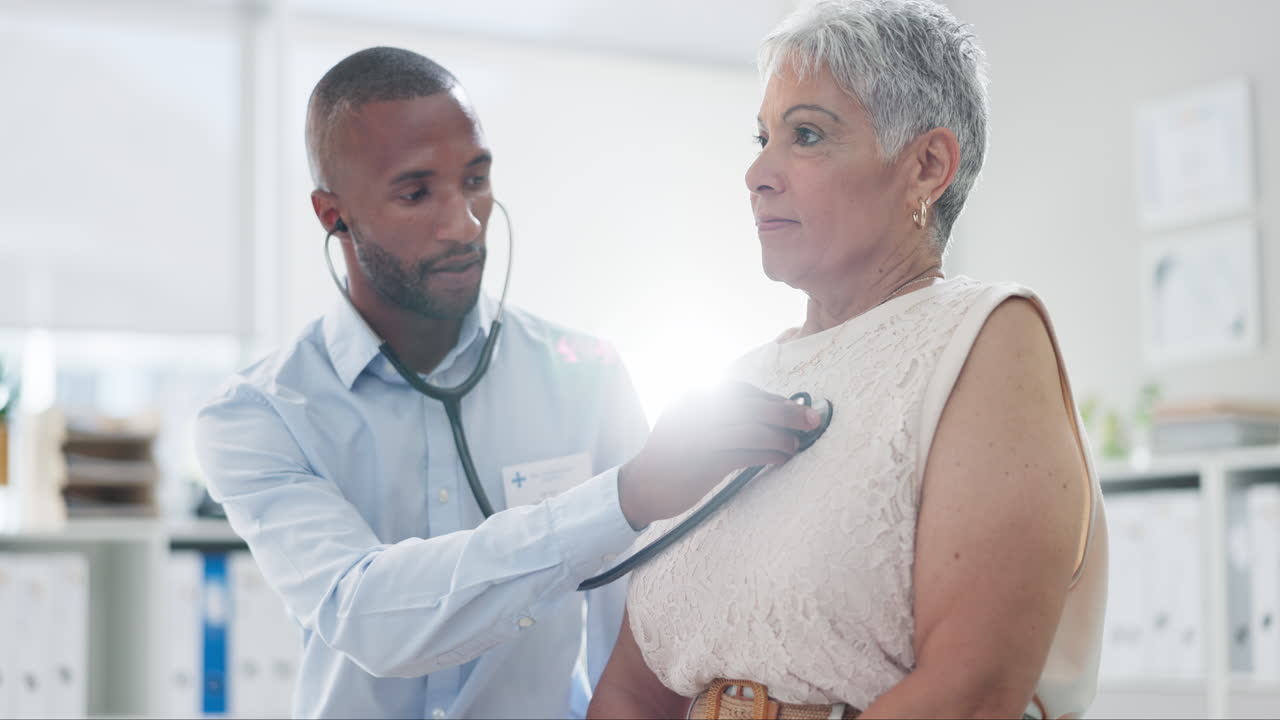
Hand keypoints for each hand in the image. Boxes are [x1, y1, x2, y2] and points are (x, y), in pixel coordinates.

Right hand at [617, 382, 820, 528]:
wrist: (641, 487)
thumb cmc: (673, 457)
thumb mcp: (690, 425)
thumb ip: (721, 415)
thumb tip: (770, 411)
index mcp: (691, 396)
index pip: (740, 391)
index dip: (771, 399)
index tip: (791, 408)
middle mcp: (695, 409)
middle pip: (752, 406)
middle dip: (787, 412)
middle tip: (812, 420)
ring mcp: (700, 434)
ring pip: (754, 429)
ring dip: (781, 437)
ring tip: (794, 446)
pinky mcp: (706, 461)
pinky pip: (748, 454)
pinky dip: (770, 454)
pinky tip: (781, 459)